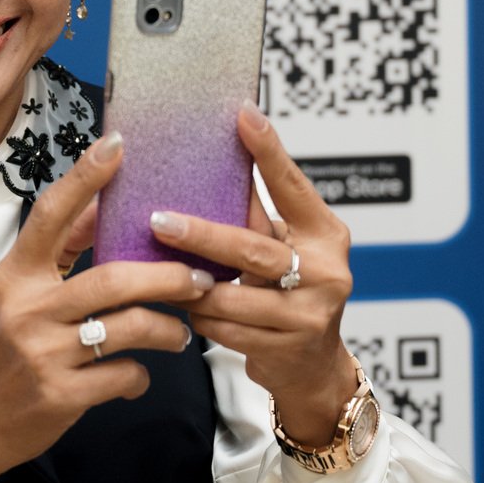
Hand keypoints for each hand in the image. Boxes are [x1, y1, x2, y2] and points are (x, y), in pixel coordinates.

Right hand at [0, 131, 213, 482]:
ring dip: (168, 329)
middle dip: (168, 276)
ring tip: (182, 332)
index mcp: (16, 276)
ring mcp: (45, 354)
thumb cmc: (6, 352)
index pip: (51, 215)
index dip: (85, 179)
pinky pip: (124, 375)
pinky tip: (139, 376)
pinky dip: (141, 376)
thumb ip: (59, 255)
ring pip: (130, 328)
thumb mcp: (20, 296)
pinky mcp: (62, 395)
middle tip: (201, 277)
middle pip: (113, 278)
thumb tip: (104, 207)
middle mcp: (28, 309)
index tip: (118, 145)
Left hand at [153, 104, 355, 444]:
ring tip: (160, 273)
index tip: (243, 115)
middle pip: (252, 248)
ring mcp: (308, 313)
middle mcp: (325, 271)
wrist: (315, 368)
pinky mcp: (286, 348)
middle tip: (158, 220)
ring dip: (191, 285)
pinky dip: (199, 317)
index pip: (293, 187)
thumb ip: (256, 214)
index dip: (269, 152)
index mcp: (325, 234)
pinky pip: (224, 329)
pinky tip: (183, 308)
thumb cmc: (292, 292)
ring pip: (230, 295)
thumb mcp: (285, 247)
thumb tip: (214, 158)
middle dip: (200, 235)